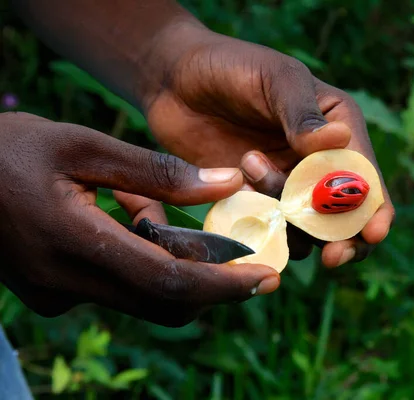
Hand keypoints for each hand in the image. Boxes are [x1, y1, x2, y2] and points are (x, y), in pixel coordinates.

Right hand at [0, 112, 279, 326]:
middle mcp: (65, 282)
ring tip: (166, 216)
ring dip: (173, 266)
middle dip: (210, 282)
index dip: (223, 286)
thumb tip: (228, 183)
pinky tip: (130, 222)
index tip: (265, 280)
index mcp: (72, 241)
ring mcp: (56, 294)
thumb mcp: (84, 145)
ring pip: (141, 296)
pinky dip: (141, 261)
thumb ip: (158, 172)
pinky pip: (116, 287)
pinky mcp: (53, 293)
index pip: (168, 282)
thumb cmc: (9, 150)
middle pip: (162, 300)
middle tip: (243, 250)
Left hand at [144, 31, 394, 266]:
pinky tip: (238, 191)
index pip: (366, 177)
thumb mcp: (275, 81)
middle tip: (331, 256)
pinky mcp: (255, 200)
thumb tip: (341, 140)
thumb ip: (302, 114)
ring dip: (286, 215)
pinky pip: (269, 229)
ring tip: (249, 163)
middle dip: (343, 238)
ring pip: (305, 229)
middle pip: (345, 217)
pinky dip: (261, 225)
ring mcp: (286, 185)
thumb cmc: (232, 67)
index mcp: (338, 128)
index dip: (374, 209)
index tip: (372, 234)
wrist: (175, 81)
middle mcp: (318, 163)